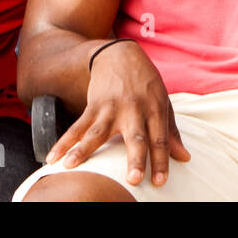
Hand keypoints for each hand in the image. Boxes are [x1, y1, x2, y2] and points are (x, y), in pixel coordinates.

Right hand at [45, 40, 189, 186]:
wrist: (120, 55)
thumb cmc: (146, 84)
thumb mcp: (162, 102)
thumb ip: (171, 133)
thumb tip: (184, 158)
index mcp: (155, 110)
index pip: (160, 139)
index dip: (162, 161)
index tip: (160, 182)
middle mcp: (134, 109)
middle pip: (135, 137)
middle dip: (135, 159)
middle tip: (134, 180)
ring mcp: (112, 107)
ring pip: (97, 132)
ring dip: (83, 150)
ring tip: (70, 166)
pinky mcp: (94, 105)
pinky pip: (77, 126)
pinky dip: (64, 142)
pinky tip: (52, 157)